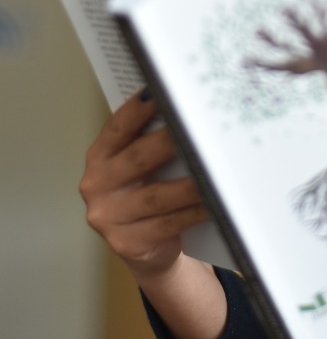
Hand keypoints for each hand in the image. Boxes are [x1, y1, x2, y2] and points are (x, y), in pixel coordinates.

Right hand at [79, 90, 208, 278]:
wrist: (146, 247)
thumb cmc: (147, 191)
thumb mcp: (140, 164)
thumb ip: (150, 139)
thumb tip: (188, 110)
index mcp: (100, 157)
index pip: (118, 128)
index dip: (137, 110)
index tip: (158, 92)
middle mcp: (98, 184)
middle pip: (139, 158)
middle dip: (170, 142)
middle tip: (197, 129)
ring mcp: (111, 216)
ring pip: (158, 195)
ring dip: (191, 183)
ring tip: (216, 171)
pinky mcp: (129, 242)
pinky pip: (170, 223)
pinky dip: (195, 211)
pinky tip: (214, 202)